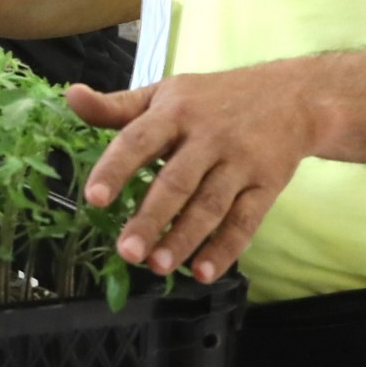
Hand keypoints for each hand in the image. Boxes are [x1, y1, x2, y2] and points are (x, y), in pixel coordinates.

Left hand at [62, 65, 323, 282]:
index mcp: (175, 112)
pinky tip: (203, 272)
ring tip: (158, 267)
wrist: (293, 96)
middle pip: (176, 182)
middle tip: (127, 251)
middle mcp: (208, 137)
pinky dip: (225, 249)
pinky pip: (245, 222)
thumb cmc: (214, 99)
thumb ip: (117, 106)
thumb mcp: (165, 93)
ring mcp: (240, 162)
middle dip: (151, 218)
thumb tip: (72, 96)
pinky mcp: (267, 185)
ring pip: (210, 206)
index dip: (116, 169)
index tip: (95, 198)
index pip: (139, 140)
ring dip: (184, 239)